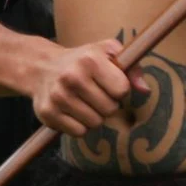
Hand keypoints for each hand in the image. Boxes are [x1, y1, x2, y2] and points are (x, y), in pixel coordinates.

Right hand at [31, 38, 146, 137]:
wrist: (41, 67)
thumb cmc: (82, 61)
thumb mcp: (108, 53)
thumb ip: (132, 68)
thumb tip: (144, 90)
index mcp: (90, 60)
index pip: (122, 90)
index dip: (119, 89)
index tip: (109, 82)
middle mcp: (72, 77)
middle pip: (110, 109)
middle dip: (107, 104)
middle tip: (95, 94)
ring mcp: (58, 97)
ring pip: (95, 123)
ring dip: (94, 116)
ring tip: (84, 102)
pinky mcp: (48, 113)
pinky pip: (79, 132)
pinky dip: (80, 125)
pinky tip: (73, 112)